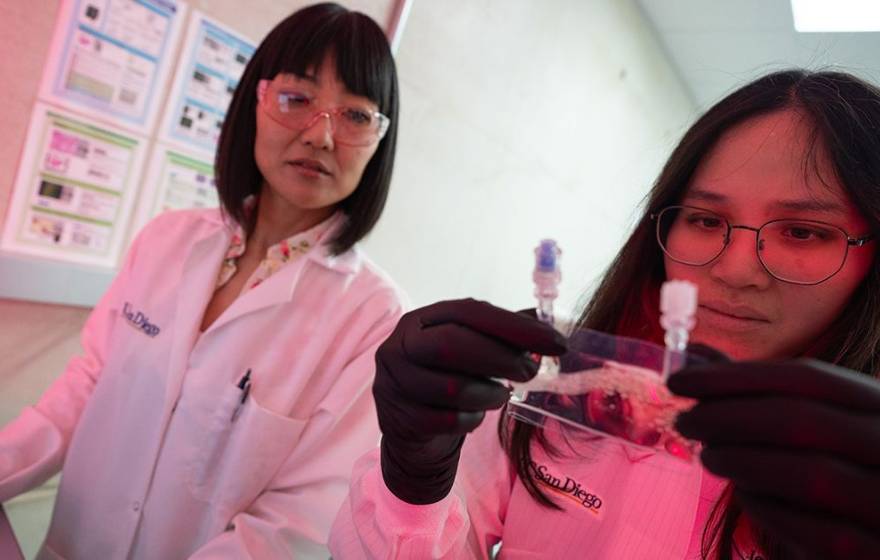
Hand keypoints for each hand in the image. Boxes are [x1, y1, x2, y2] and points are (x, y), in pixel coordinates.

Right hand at [373, 299, 566, 503]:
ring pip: (455, 388)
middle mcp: (400, 345)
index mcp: (421, 320)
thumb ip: (504, 334)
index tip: (556, 341)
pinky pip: (450, 420)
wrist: (411, 432)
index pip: (469, 312)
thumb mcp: (472, 350)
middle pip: (453, 344)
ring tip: (498, 394)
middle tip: (531, 371)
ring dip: (490, 394)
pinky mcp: (400, 419)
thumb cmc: (447, 380)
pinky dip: (472, 420)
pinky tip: (473, 415)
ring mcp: (395, 383)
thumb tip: (549, 323)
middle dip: (501, 358)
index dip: (514, 326)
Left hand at [668, 358, 879, 558]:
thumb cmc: (838, 467)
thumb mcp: (813, 421)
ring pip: (808, 474)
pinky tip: (745, 494)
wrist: (872, 533)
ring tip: (708, 456)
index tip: (678, 380)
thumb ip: (757, 391)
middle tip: (685, 420)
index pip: (808, 378)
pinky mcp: (876, 551)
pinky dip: (767, 507)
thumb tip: (692, 354)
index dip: (735, 376)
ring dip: (741, 460)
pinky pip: (815, 528)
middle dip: (728, 416)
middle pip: (802, 420)